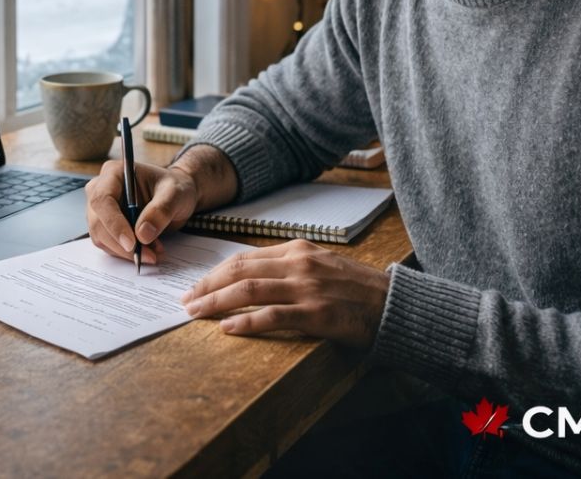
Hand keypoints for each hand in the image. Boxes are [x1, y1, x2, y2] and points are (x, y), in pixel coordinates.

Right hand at [85, 161, 200, 264]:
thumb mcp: (175, 194)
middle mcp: (100, 189)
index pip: (102, 200)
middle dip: (122, 244)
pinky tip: (148, 250)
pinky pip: (108, 245)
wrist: (175, 197)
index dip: (114, 223)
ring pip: (101, 237)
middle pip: (98, 222)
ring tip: (154, 252)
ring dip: (126, 251)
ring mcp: (101, 209)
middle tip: (149, 255)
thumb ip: (160, 211)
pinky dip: (127, 253)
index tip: (132, 243)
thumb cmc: (174, 188)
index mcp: (113, 173)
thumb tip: (142, 235)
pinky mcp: (106, 226)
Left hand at [179, 240, 389, 344]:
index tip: (196, 286)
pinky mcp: (317, 313)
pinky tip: (227, 329)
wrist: (394, 304)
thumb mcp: (321, 266)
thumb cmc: (356, 289)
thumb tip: (250, 279)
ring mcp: (307, 288)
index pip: (244, 258)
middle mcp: (299, 264)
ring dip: (217, 302)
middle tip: (186, 300)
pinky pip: (273, 316)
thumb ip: (289, 268)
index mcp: (298, 250)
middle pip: (240, 270)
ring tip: (196, 313)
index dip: (215, 273)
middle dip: (207, 286)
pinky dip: (247, 321)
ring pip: (250, 289)